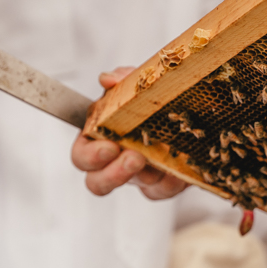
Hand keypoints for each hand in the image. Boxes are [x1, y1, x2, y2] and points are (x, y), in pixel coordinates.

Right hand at [72, 67, 188, 199]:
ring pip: (133, 186)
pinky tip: (179, 166)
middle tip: (134, 158)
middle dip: (114, 173)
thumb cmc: (148, 101)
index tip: (109, 146)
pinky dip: (171, 179)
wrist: (185, 113)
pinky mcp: (161, 184)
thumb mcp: (134, 86)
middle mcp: (115, 162)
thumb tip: (108, 79)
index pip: (81, 156)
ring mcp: (138, 176)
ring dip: (146, 174)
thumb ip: (120, 80)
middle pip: (97, 182)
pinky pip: (163, 189)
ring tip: (158, 159)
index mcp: (99, 139)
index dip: (91, 156)